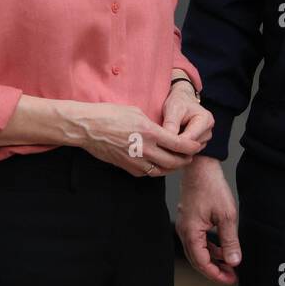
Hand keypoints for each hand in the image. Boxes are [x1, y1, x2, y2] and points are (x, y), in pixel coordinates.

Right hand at [65, 101, 203, 176]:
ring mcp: (136, 161)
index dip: (192, 147)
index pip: (179, 145)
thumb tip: (164, 132)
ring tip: (178, 161)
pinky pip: (148, 173)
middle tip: (190, 155)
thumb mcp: (137, 112)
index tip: (196, 145)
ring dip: (173, 167)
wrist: (88, 128)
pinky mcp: (128, 168)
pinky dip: (157, 170)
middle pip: (174, 162)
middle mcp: (145, 150)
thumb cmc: (110, 115)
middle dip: (185, 159)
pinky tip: (160, 164)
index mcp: (149, 133)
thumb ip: (153, 125)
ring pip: (162, 171)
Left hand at [162, 81, 213, 147]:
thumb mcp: (172, 108)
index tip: (159, 143)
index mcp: (205, 120)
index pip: (189, 139)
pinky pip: (188, 152)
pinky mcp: (199, 143)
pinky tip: (171, 141)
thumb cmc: (178, 102)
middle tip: (160, 144)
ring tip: (166, 139)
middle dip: (176, 147)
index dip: (174, 143)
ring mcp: (205, 138)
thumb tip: (166, 141)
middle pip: (191, 148)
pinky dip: (179, 149)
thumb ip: (171, 124)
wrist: (182, 99)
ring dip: (177, 149)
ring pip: (189, 152)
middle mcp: (208, 131)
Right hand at [175, 156, 240, 284]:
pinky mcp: (188, 219)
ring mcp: (185, 225)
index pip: (202, 263)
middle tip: (230, 276)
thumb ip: (230, 241)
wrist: (201, 167)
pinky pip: (197, 240)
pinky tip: (221, 248)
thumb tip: (234, 261)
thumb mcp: (226, 216)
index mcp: (191, 232)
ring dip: (212, 259)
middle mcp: (184, 231)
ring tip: (228, 264)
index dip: (217, 274)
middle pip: (197, 260)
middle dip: (214, 270)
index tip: (230, 278)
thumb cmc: (211, 187)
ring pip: (197, 250)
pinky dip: (209, 247)